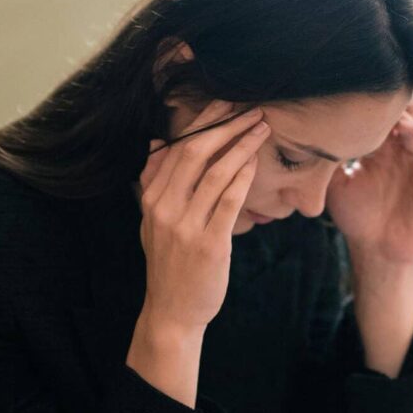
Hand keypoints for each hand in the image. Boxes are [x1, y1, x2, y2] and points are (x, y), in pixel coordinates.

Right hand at [137, 100, 270, 330]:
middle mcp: (165, 208)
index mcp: (152, 198)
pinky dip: (243, 177)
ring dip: (241, 145)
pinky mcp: (209, 244)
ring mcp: (185, 226)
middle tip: (249, 107)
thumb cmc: (169, 263)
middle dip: (224, 125)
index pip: (177, 148)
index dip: (202, 122)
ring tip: (261, 128)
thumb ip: (154, 181)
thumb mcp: (151, 220)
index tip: (225, 102)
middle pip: (195, 152)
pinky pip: (228, 202)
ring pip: (215, 173)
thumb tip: (158, 142)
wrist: (172, 311)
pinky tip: (256, 161)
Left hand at [326, 93, 412, 263]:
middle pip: (402, 112)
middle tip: (377, 94)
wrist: (377, 249)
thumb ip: (328, 161)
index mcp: (377, 149)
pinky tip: (409, 129)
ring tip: (391, 112)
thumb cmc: (357, 218)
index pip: (378, 116)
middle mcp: (399, 151)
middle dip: (391, 101)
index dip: (370, 104)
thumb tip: (311, 133)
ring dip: (408, 113)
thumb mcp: (335, 185)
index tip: (354, 97)